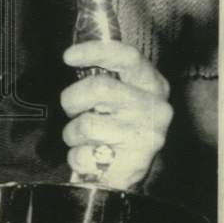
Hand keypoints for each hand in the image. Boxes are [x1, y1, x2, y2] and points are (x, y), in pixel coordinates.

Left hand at [60, 40, 171, 189]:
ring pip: (86, 124)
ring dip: (72, 132)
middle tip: (72, 109)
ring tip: (84, 138)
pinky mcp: (133, 163)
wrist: (128, 171)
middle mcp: (155, 107)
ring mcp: (146, 135)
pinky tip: (90, 157)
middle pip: (99, 88)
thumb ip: (104, 75)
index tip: (68, 56)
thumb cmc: (118, 126)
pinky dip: (77, 157)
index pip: (127, 57)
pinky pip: (84, 154)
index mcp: (152, 84)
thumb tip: (73, 57)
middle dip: (72, 98)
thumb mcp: (119, 95)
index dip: (95, 51)